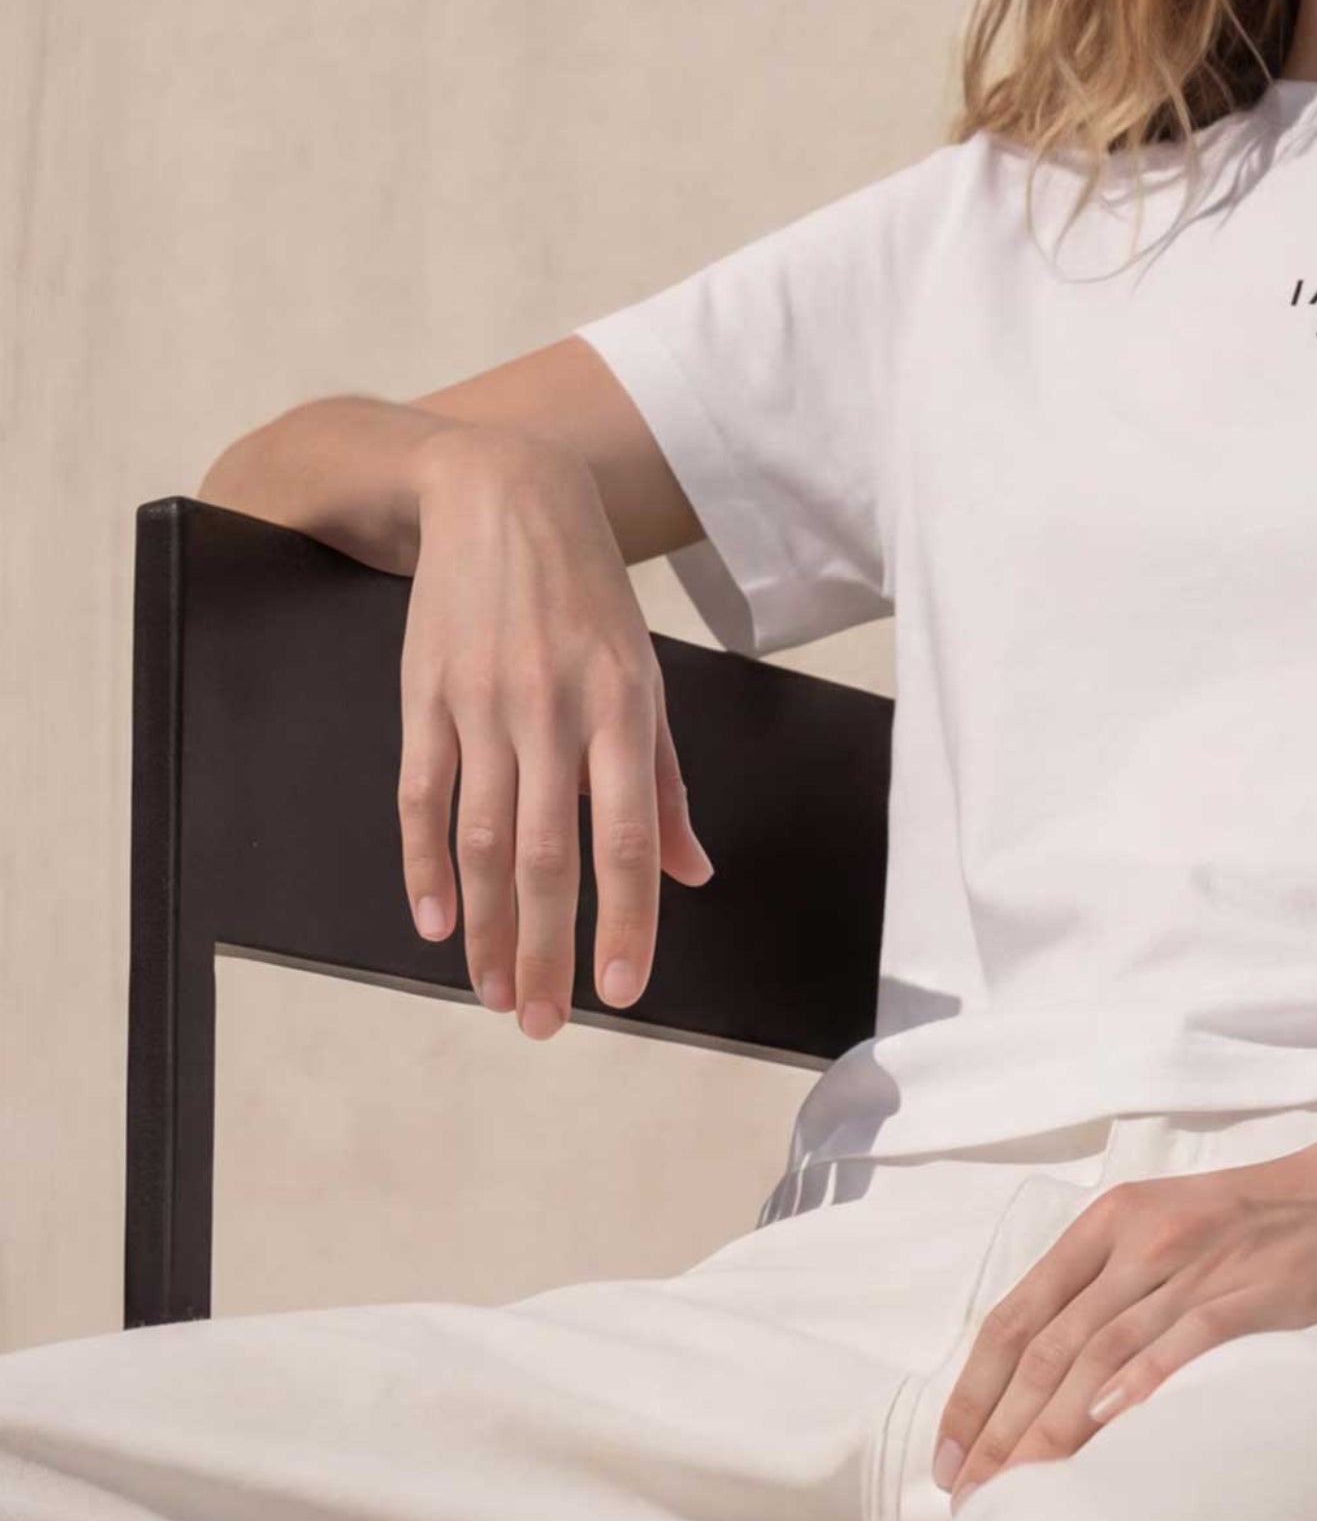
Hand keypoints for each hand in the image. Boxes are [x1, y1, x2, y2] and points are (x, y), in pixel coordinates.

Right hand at [397, 421, 712, 1037]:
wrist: (502, 496)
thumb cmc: (589, 597)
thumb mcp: (647, 676)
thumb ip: (665, 783)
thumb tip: (692, 874)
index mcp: (623, 708)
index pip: (626, 838)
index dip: (625, 922)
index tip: (622, 995)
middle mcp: (552, 711)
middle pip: (546, 857)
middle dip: (543, 951)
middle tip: (540, 1024)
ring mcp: (482, 703)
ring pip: (481, 839)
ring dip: (484, 927)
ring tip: (490, 992)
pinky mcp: (425, 695)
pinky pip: (421, 796)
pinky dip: (424, 864)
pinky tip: (434, 922)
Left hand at [931, 1118, 1316, 1502]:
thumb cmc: (1278, 1220)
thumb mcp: (1178, 1230)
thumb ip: (1117, 1288)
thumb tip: (1056, 1381)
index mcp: (1112, 1222)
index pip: (1018, 1314)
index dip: (976, 1390)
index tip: (950, 1455)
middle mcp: (1143, 1239)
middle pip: (1050, 1344)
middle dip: (1002, 1427)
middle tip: (971, 1497)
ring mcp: (1199, 1262)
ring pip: (1102, 1351)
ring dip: (1051, 1427)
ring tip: (1018, 1489)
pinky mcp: (1258, 1288)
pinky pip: (1186, 1338)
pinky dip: (1141, 1382)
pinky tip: (1108, 1427)